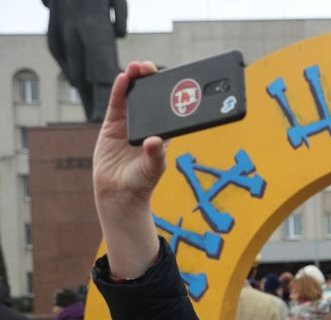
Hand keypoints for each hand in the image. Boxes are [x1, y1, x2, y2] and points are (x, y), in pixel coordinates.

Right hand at [92, 61, 162, 278]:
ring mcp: (129, 124)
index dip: (168, 92)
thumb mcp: (153, 168)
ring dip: (134, 81)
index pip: (167, 107)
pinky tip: (122, 79)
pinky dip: (118, 91)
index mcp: (162, 132)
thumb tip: (154, 141)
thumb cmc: (142, 182)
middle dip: (149, 81)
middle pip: (149, 98)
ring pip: (132, 97)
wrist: (119, 193)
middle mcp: (147, 125)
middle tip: (150, 68)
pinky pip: (116, 105)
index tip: (171, 79)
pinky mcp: (112, 126)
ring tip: (136, 67)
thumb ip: (155, 155)